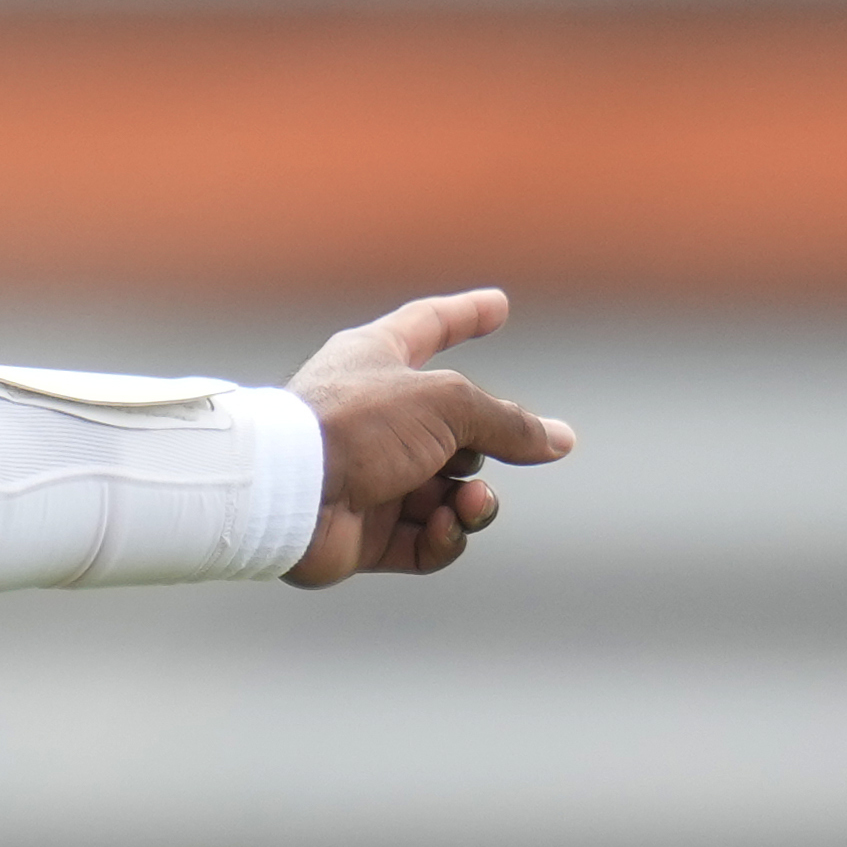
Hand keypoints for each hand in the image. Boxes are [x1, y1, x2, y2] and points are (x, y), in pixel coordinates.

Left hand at [283, 287, 572, 586]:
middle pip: (455, 430)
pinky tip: (447, 526)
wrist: (287, 492)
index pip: (429, 327)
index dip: (465, 316)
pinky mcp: (366, 535)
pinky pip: (426, 541)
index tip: (497, 305)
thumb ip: (507, 421)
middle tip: (486, 459)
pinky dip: (446, 537)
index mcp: (375, 361)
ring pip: (450, 493)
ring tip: (470, 502)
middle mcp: (372, 416)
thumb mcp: (447, 404)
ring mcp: (370, 478)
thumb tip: (559, 440)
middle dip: (487, 450)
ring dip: (475, 502)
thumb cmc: (356, 424)